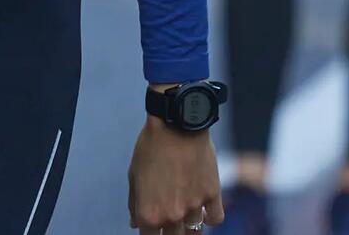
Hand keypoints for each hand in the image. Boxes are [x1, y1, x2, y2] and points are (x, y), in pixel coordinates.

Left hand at [128, 116, 223, 230]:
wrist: (176, 124)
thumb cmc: (151, 146)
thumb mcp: (134, 174)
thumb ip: (135, 203)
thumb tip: (136, 223)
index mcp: (149, 213)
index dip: (150, 232)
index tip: (152, 226)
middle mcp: (172, 215)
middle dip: (169, 231)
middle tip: (169, 215)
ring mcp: (193, 207)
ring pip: (195, 232)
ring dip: (188, 226)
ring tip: (185, 213)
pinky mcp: (212, 195)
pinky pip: (214, 219)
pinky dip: (209, 216)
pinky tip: (203, 208)